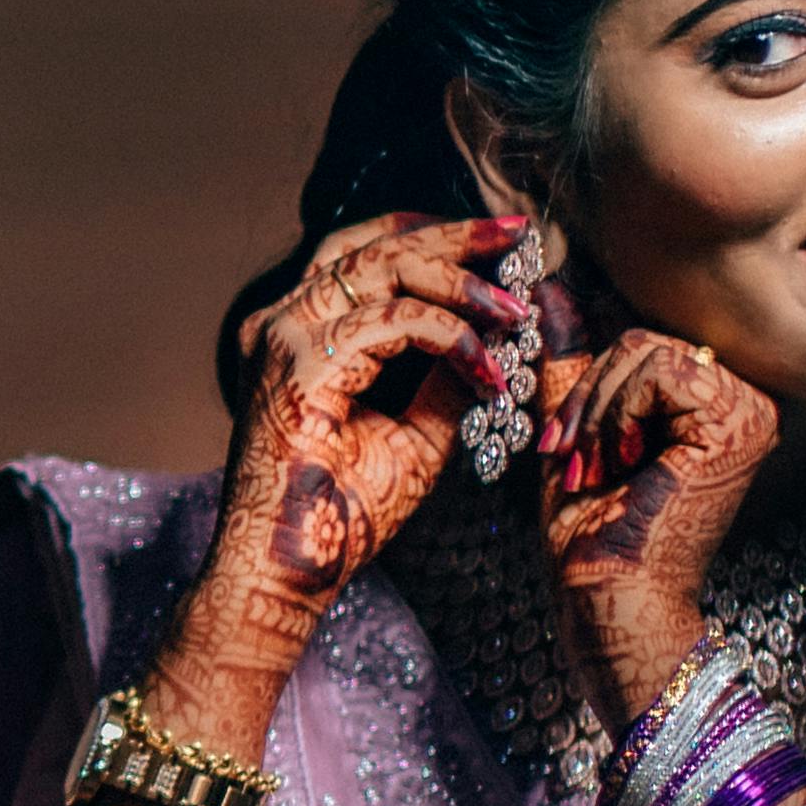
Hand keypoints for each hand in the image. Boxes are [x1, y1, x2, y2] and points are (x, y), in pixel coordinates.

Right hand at [188, 212, 509, 686]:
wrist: (291, 569)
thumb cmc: (345, 513)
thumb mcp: (418, 430)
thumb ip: (449, 375)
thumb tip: (502, 328)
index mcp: (304, 333)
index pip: (368, 254)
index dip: (435, 237)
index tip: (500, 242)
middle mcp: (285, 323)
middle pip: (378, 247)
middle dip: (458, 237)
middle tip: (520, 236)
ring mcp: (286, 339)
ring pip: (387, 270)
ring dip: (464, 284)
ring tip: (517, 307)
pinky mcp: (298, 366)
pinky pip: (395, 323)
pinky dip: (452, 338)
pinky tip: (488, 369)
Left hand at [527, 325, 782, 716]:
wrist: (607, 589)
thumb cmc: (590, 526)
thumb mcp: (573, 427)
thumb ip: (572, 360)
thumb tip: (551, 287)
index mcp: (712, 401)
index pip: (637, 344)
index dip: (588, 387)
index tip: (566, 448)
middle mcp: (744, 399)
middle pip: (640, 340)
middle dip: (588, 399)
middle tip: (576, 461)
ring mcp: (749, 408)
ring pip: (646, 350)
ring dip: (598, 412)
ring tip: (598, 468)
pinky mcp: (739, 421)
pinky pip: (660, 370)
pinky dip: (620, 414)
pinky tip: (624, 463)